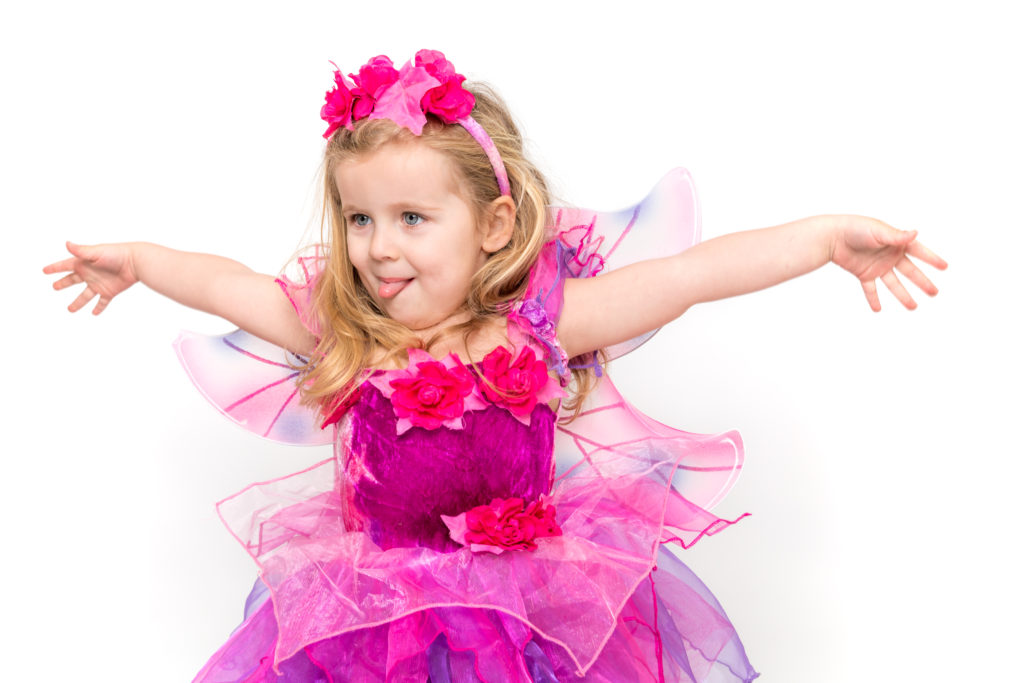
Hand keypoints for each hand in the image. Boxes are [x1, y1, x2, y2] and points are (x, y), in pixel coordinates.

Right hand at [43, 241, 139, 314]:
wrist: (135, 263)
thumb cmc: (117, 254)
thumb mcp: (96, 252)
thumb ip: (81, 250)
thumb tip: (67, 243)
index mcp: (84, 263)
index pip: (65, 266)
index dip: (55, 268)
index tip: (44, 271)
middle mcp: (90, 274)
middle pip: (73, 280)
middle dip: (63, 283)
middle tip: (54, 287)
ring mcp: (99, 284)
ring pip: (85, 295)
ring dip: (78, 302)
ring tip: (70, 309)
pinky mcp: (109, 291)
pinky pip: (103, 302)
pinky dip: (99, 308)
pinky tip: (94, 313)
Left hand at [829, 217, 946, 310]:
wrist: (832, 237)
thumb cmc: (855, 228)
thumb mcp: (879, 232)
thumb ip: (897, 236)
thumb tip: (915, 233)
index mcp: (896, 242)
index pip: (918, 251)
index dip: (931, 258)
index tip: (944, 267)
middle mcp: (889, 255)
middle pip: (910, 271)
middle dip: (922, 282)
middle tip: (935, 293)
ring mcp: (877, 266)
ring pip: (893, 284)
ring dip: (903, 295)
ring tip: (913, 307)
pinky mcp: (863, 273)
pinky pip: (870, 289)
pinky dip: (873, 299)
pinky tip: (878, 309)